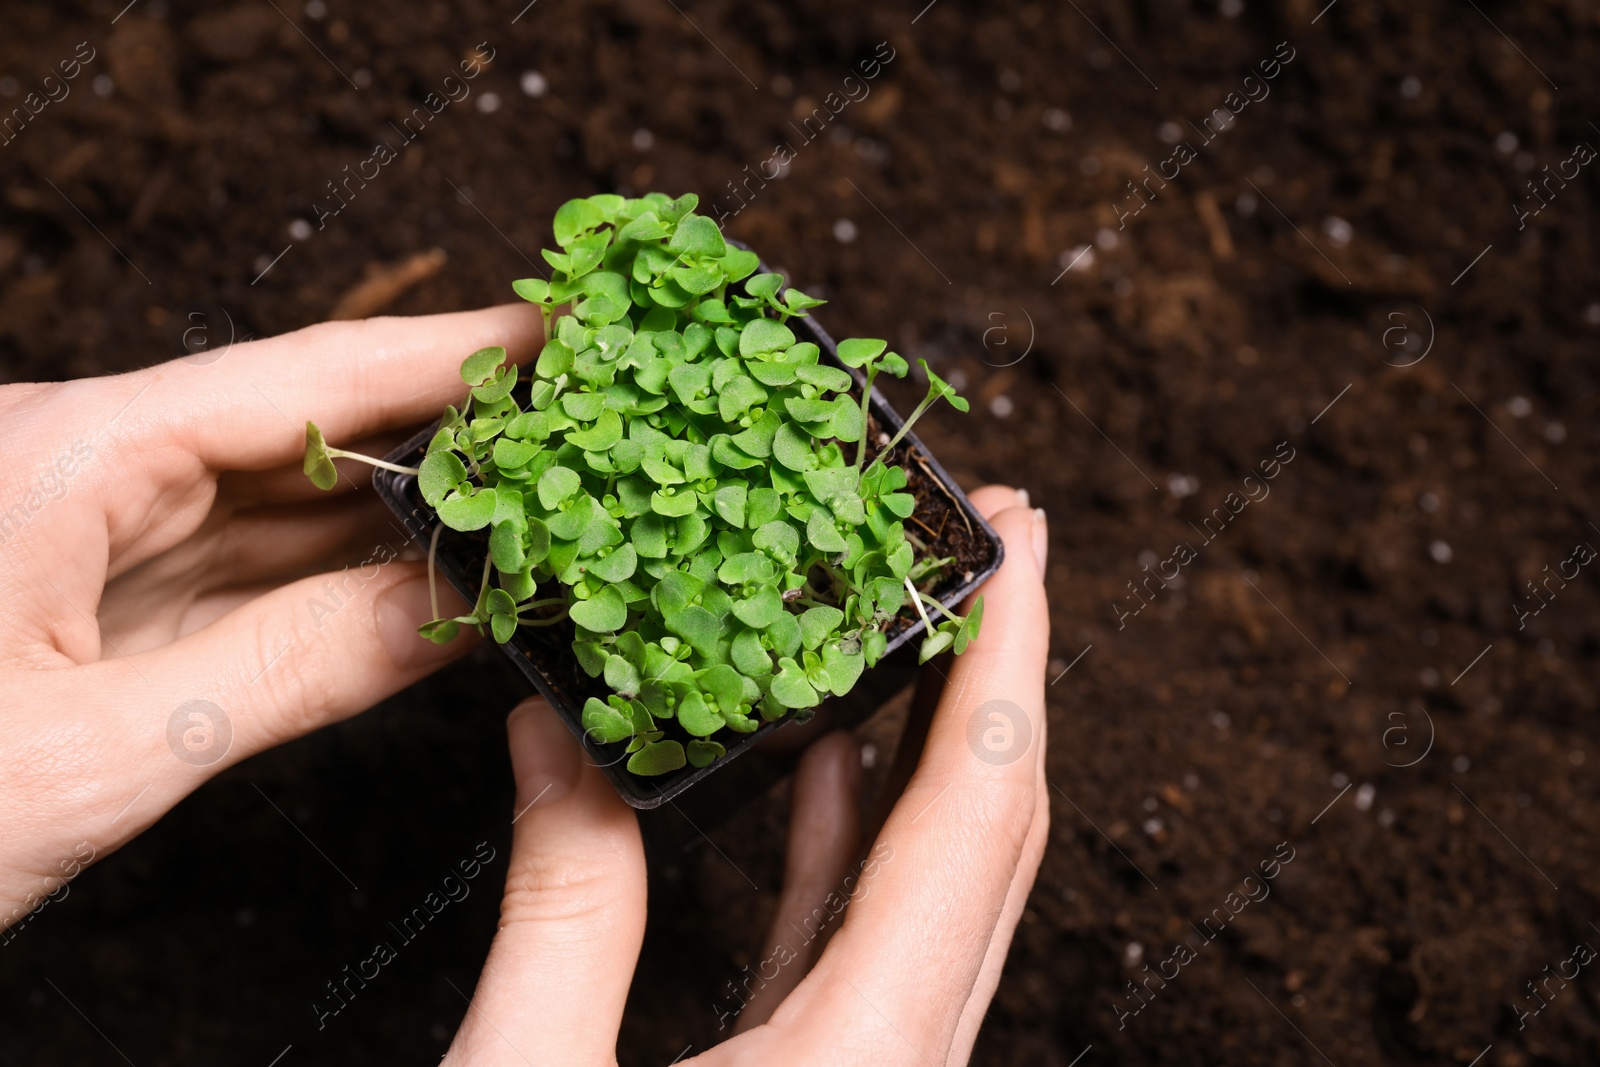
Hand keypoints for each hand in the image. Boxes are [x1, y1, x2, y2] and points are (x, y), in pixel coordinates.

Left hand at [0, 304, 542, 925]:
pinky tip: (428, 588)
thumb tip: (454, 614)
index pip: (302, 378)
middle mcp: (78, 466)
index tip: (557, 336)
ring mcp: (84, 529)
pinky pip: (244, 571)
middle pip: (301, 426)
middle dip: (444, 434)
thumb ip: (295, 669)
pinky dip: (339, 584)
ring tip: (530, 512)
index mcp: (61, 456)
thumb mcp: (100, 753)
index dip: (448, 356)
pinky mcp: (92, 593)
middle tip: (576, 431)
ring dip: (401, 518)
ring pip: (279, 504)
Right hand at [446, 486, 1049, 1064]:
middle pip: (988, 825)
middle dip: (997, 668)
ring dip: (932, 737)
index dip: (1007, 653)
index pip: (974, 806)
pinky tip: (828, 756)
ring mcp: (881, 1062)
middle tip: (988, 539)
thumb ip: (560, 904)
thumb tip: (552, 729)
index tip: (1020, 534)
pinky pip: (868, 926)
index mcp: (869, 1050)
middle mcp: (907, 1054)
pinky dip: (853, 831)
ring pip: (938, 872)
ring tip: (917, 616)